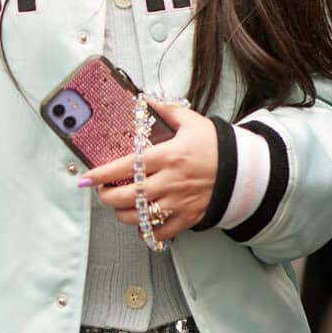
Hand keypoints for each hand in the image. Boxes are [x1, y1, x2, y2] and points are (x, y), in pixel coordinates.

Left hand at [79, 103, 219, 243]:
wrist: (244, 170)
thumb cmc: (217, 146)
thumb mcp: (192, 122)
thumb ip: (167, 111)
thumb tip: (148, 100)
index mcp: (167, 156)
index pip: (125, 167)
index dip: (101, 174)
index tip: (87, 178)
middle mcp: (169, 181)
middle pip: (126, 196)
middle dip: (106, 197)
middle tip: (101, 191)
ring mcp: (177, 202)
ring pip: (138, 216)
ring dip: (122, 213)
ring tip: (120, 205)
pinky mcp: (187, 218)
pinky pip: (160, 231)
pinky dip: (146, 229)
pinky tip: (141, 221)